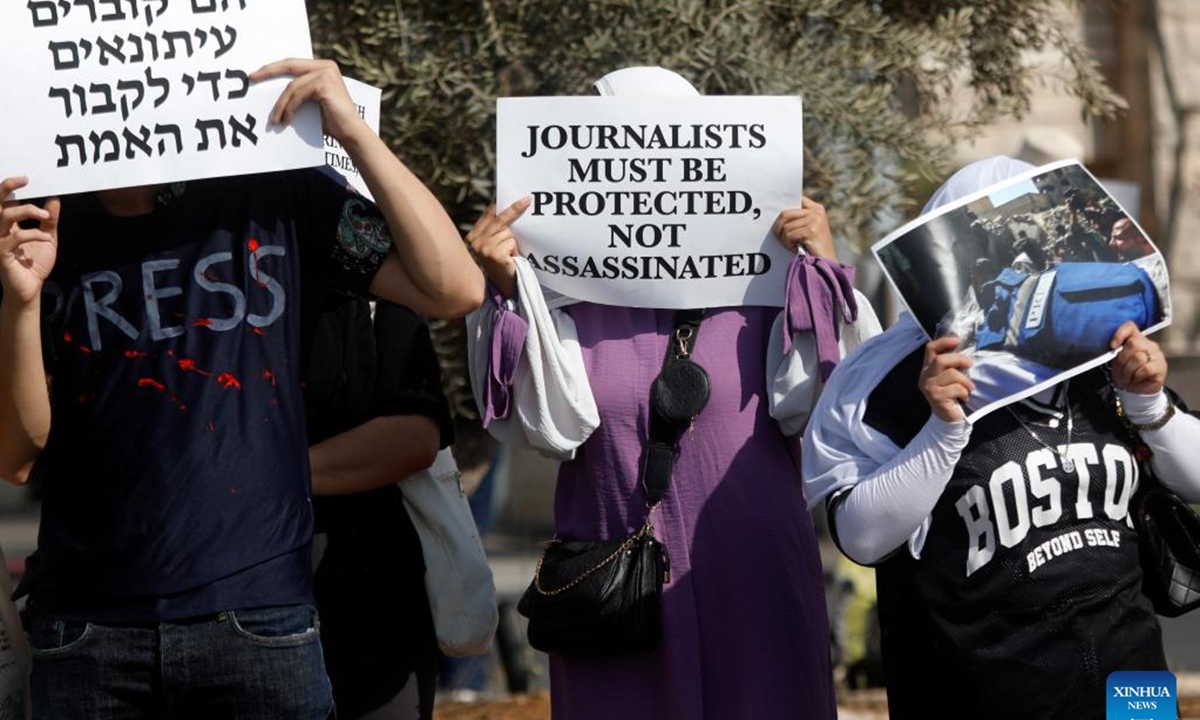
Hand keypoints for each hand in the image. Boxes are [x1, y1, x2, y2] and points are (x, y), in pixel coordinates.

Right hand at [0, 177, 58, 305]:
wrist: (30, 288)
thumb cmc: (34, 263)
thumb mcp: (48, 237)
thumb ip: (49, 220)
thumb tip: (55, 198)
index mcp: (7, 224)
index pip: (3, 201)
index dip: (10, 187)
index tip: (27, 178)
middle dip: (6, 187)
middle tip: (24, 180)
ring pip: (4, 216)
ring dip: (27, 211)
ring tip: (45, 216)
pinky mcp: (2, 254)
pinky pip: (16, 237)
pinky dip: (34, 234)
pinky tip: (46, 238)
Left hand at [250, 58, 365, 145]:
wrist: (350, 133)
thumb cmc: (331, 122)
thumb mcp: (310, 102)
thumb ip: (298, 92)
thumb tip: (271, 92)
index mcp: (322, 67)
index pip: (292, 64)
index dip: (273, 68)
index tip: (256, 75)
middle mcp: (325, 66)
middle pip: (289, 65)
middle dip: (268, 72)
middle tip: (252, 79)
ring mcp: (326, 73)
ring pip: (292, 85)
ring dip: (280, 104)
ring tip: (274, 119)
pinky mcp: (325, 84)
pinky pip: (298, 94)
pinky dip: (289, 108)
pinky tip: (286, 120)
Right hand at [466, 198, 529, 298]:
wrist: (500, 287)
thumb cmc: (500, 264)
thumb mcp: (492, 245)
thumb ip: (494, 230)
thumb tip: (505, 208)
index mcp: (472, 237)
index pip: (489, 215)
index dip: (501, 206)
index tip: (515, 198)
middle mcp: (475, 241)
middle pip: (499, 221)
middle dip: (515, 210)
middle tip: (528, 200)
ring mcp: (483, 248)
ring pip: (507, 232)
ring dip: (513, 242)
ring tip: (509, 255)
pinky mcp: (493, 254)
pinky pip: (511, 242)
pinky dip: (514, 250)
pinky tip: (510, 259)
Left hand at [772, 197, 835, 259]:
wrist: (826, 262)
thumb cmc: (813, 248)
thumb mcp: (807, 228)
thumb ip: (797, 219)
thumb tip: (775, 214)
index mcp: (816, 208)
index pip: (795, 200)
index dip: (783, 209)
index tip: (779, 220)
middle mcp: (816, 211)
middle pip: (785, 214)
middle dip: (778, 228)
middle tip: (781, 239)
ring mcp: (815, 220)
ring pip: (786, 227)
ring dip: (785, 240)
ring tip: (793, 246)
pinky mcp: (811, 230)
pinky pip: (789, 235)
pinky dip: (789, 245)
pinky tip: (796, 249)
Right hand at [919, 336, 974, 422]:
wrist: (949, 419)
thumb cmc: (952, 395)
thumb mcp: (950, 378)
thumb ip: (951, 365)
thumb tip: (965, 352)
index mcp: (927, 368)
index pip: (930, 349)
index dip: (943, 342)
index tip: (957, 340)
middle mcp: (925, 376)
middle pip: (940, 360)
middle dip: (959, 359)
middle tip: (970, 364)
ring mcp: (929, 387)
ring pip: (951, 374)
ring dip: (965, 381)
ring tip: (969, 388)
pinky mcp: (936, 397)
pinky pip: (956, 388)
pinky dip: (964, 392)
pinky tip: (964, 397)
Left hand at [1110, 321, 1165, 394]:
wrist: (1135, 391)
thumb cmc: (1126, 374)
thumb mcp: (1117, 361)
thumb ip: (1117, 350)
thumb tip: (1113, 345)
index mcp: (1135, 340)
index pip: (1130, 326)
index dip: (1120, 333)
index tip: (1113, 346)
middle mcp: (1148, 344)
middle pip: (1133, 343)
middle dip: (1123, 360)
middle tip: (1122, 370)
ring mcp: (1156, 354)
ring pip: (1138, 357)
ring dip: (1128, 371)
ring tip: (1128, 377)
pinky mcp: (1161, 366)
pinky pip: (1146, 368)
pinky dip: (1137, 376)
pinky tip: (1137, 379)